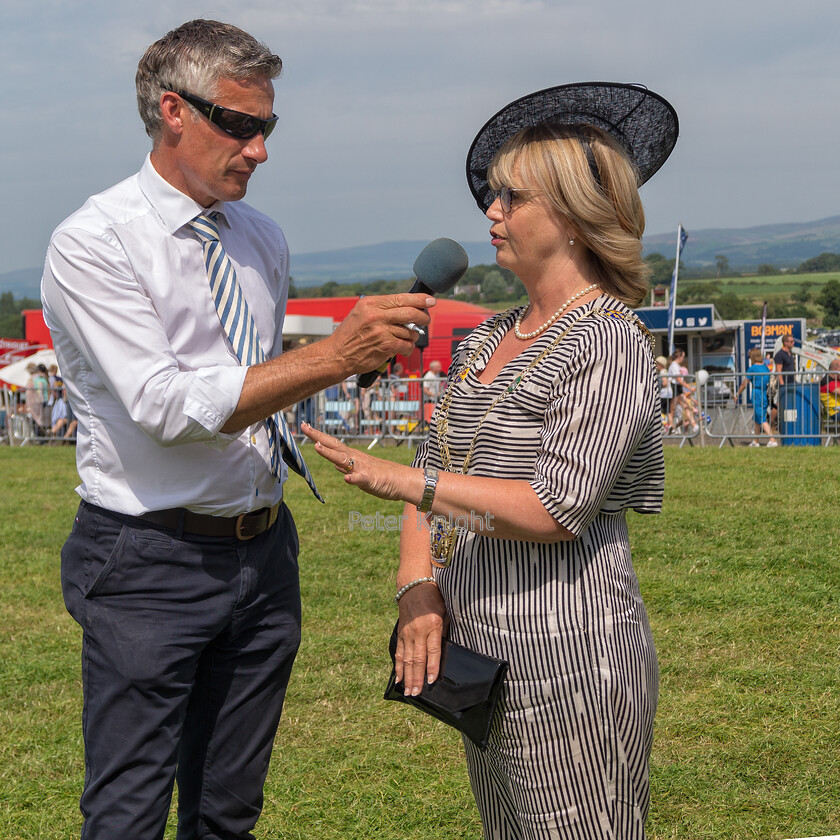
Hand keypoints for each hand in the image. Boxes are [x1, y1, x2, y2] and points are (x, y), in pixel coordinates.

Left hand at [302, 423, 419, 502]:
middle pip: (334, 446)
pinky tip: (347, 478)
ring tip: (317, 447)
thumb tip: (334, 464)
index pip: (331, 443)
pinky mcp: (372, 480)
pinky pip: (362, 479)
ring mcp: (363, 469)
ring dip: (330, 454)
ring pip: (344, 461)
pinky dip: (354, 478)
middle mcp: (355, 459)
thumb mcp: (359, 471)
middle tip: (304, 427)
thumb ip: (347, 467)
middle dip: (318, 437)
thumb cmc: (381, 475)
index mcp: (352, 456)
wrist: (403, 480)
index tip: (304, 426)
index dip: (317, 436)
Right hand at [328, 293, 433, 374]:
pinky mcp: (386, 346)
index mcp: (370, 303)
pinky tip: (402, 348)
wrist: (337, 355)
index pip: (401, 298)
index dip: (420, 299)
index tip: (430, 301)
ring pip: (410, 331)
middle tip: (426, 320)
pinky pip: (407, 345)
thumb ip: (381, 308)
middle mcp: (376, 315)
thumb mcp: (360, 313)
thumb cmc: (349, 336)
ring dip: (413, 336)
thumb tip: (407, 306)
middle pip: (410, 312)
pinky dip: (408, 348)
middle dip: (424, 316)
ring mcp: (381, 331)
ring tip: (406, 338)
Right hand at [395, 583, 446, 694]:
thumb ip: (445, 630)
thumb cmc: (433, 598)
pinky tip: (398, 678)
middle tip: (417, 694)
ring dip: (407, 676)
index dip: (432, 667)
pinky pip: (399, 652)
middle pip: (417, 658)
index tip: (430, 681)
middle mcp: (418, 631)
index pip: (433, 650)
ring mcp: (407, 633)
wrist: (413, 586)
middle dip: (417, 678)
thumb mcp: (445, 611)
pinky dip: (398, 666)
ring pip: (407, 659)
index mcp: (432, 624)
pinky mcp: (401, 633)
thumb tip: (447, 649)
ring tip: (408, 691)